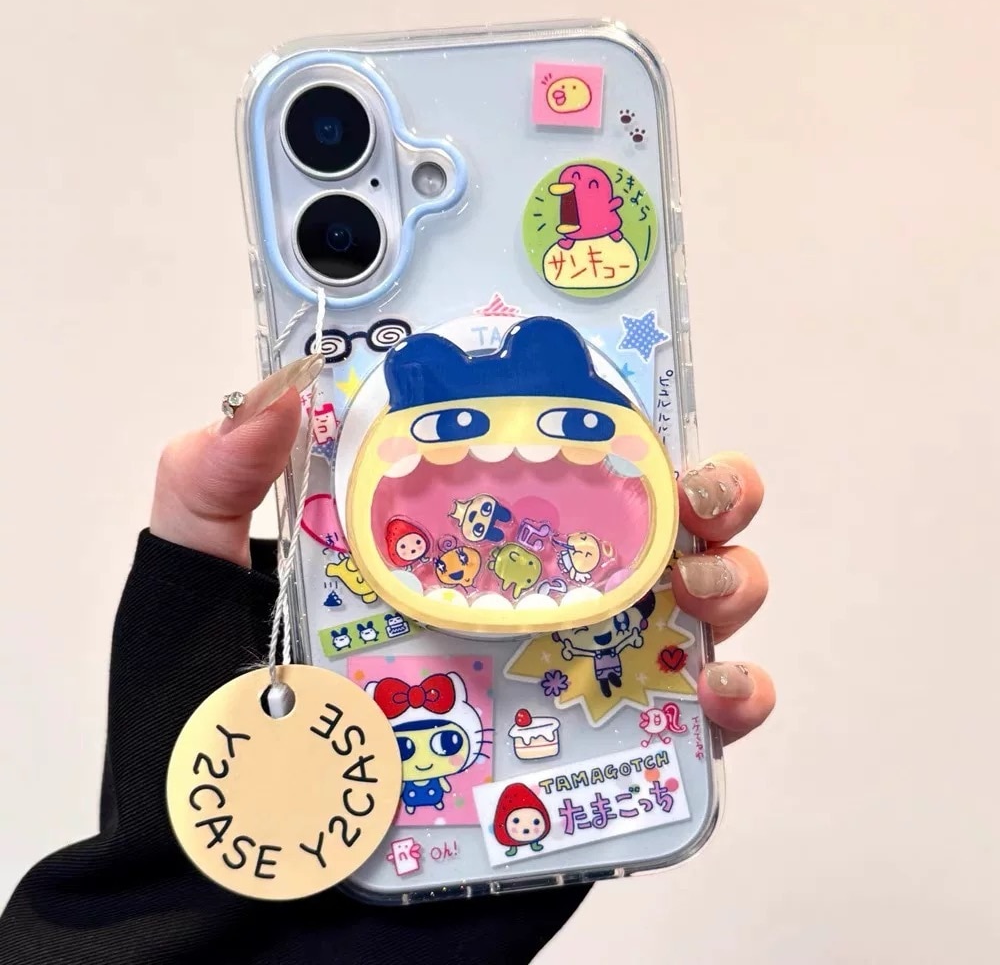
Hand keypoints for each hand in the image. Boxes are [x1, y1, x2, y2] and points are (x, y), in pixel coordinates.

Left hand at [150, 358, 772, 746]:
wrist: (252, 920)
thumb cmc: (215, 752)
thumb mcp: (190, 598)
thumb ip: (211, 486)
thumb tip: (284, 390)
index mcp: (445, 551)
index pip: (538, 464)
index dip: (598, 421)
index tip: (623, 400)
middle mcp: (518, 608)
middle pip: (640, 530)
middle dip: (697, 494)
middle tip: (693, 495)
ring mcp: (564, 685)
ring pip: (687, 614)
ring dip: (728, 582)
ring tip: (704, 587)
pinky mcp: (596, 771)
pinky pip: (692, 730)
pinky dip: (733, 701)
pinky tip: (724, 689)